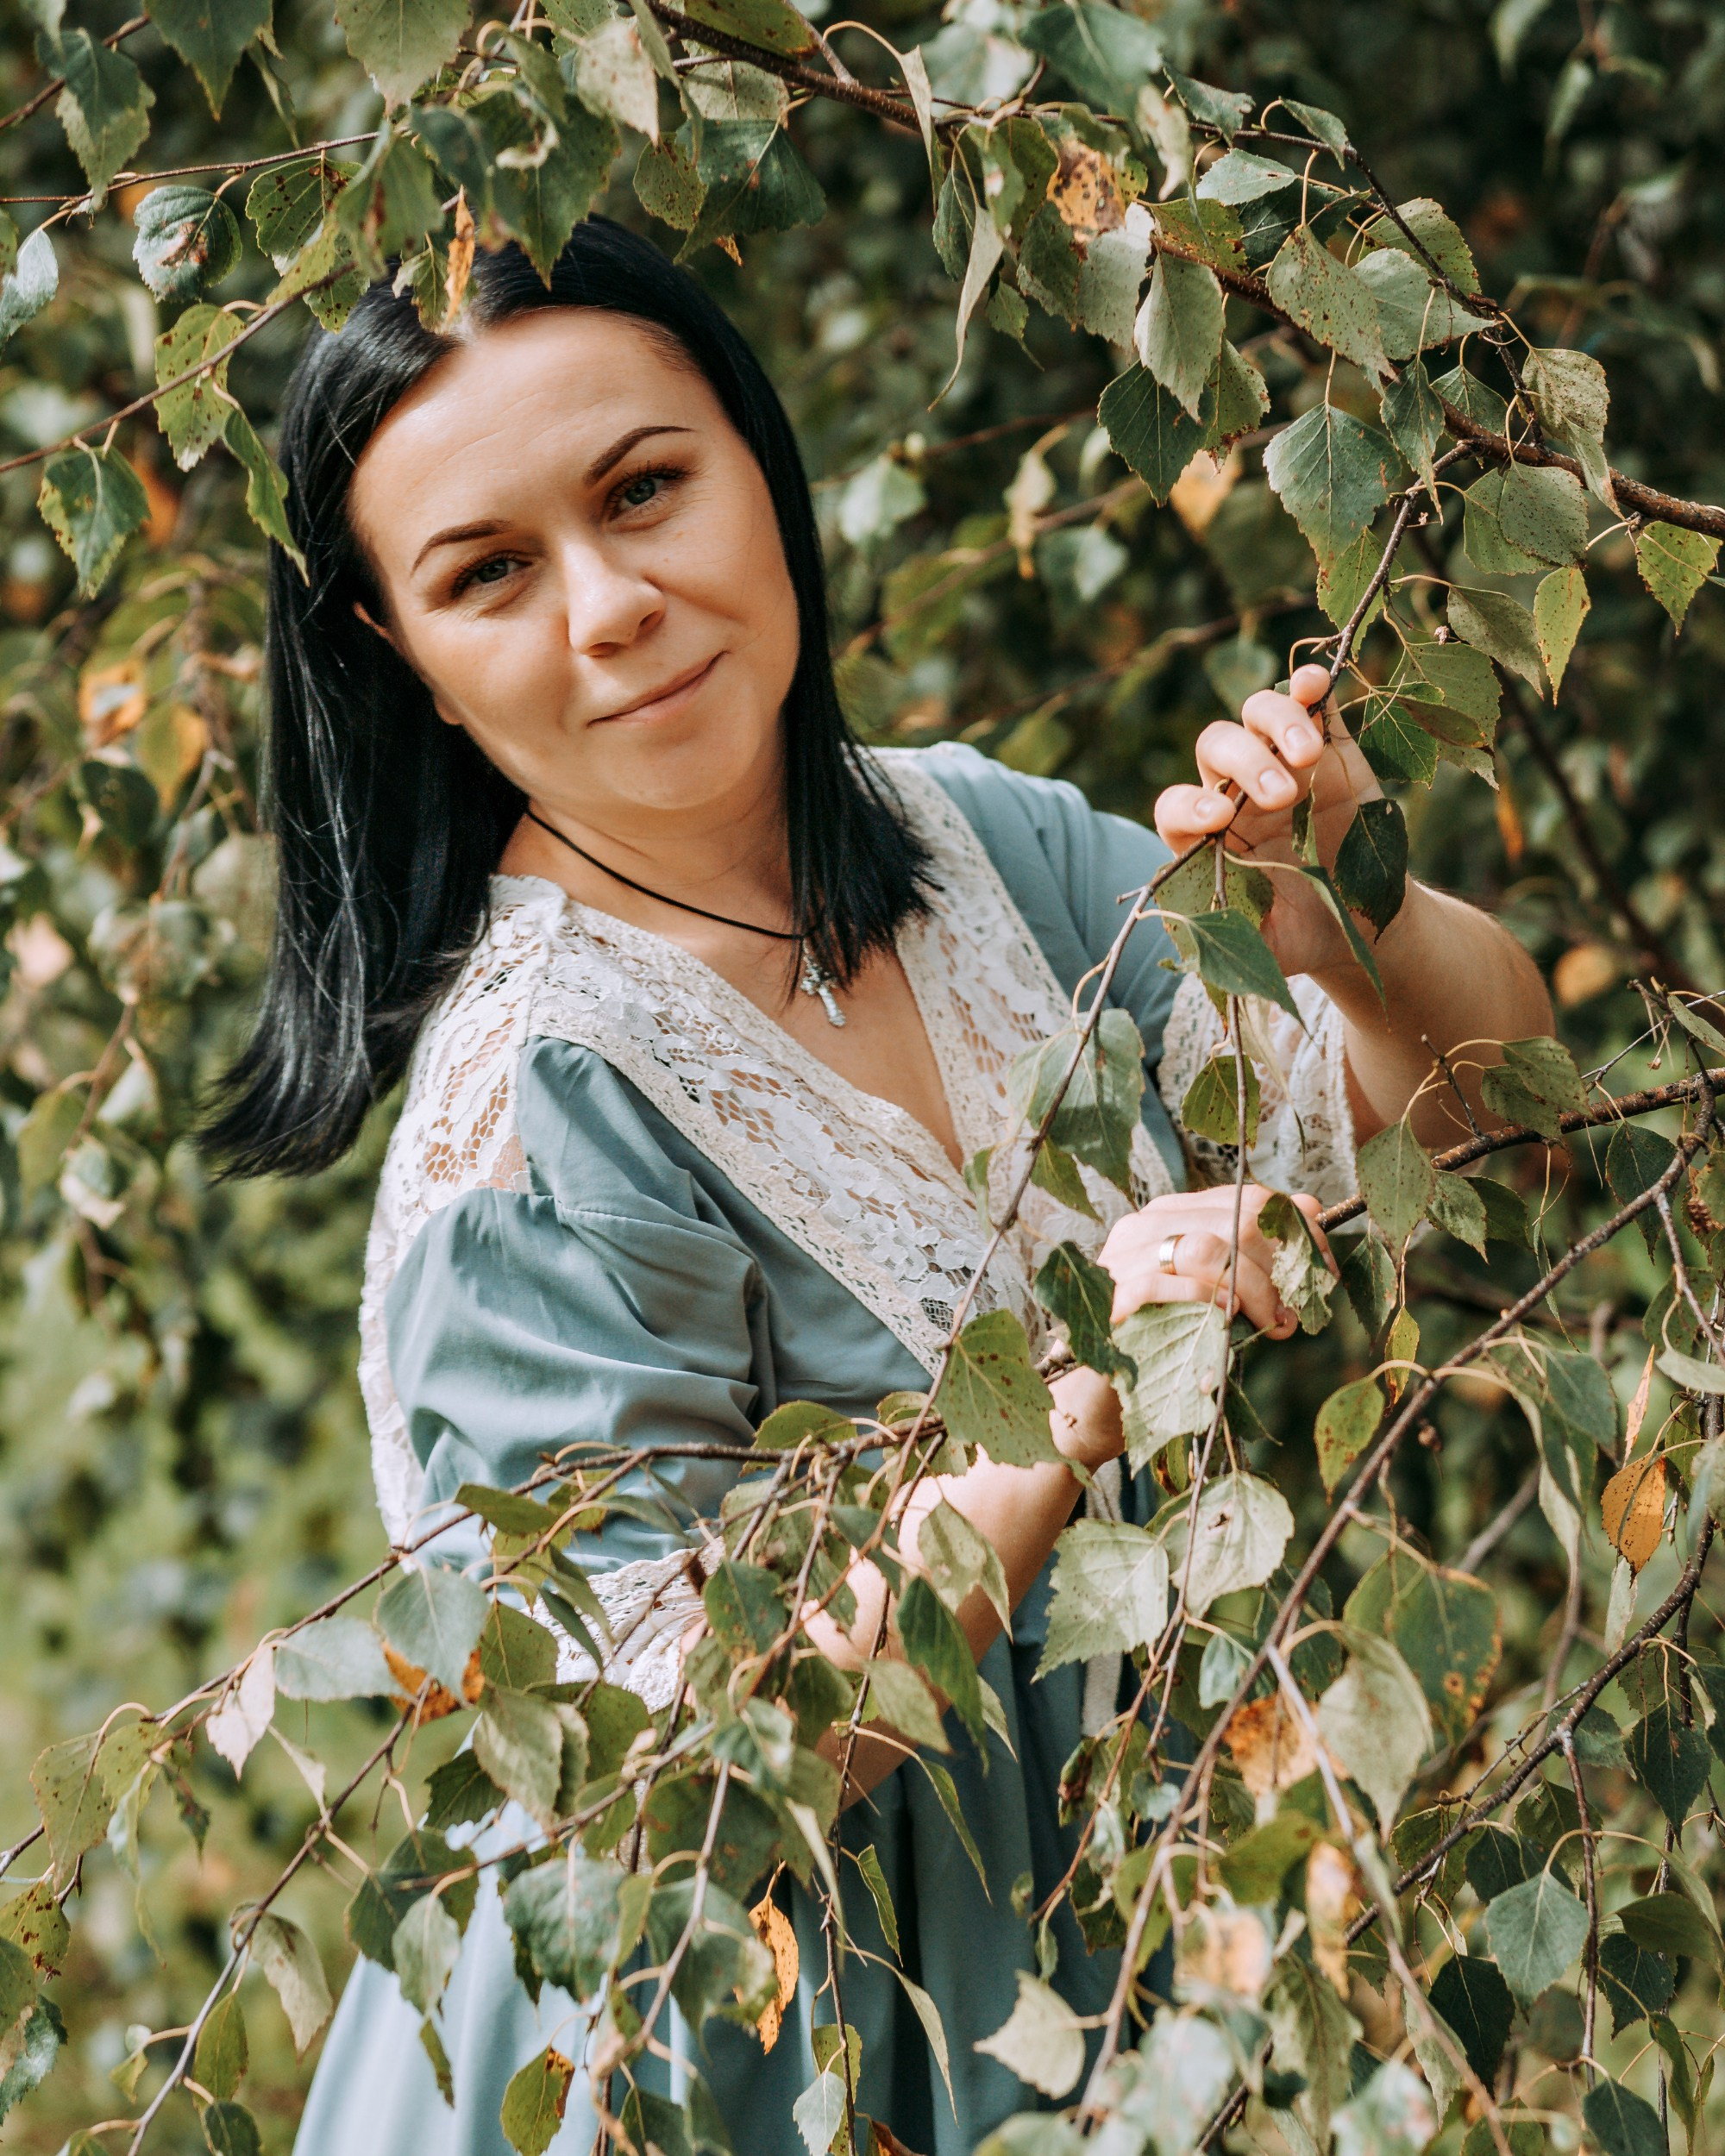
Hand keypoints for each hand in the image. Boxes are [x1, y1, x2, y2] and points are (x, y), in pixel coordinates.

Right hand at [1099, 1186, 1332, 1341]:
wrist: (1097, 1387)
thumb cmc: (1165, 1340)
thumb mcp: (1219, 1294)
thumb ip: (1254, 1258)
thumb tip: (1311, 1210)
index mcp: (1171, 1216)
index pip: (1247, 1198)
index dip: (1296, 1232)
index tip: (1322, 1271)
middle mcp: (1145, 1227)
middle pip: (1236, 1220)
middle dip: (1282, 1267)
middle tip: (1295, 1312)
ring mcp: (1124, 1258)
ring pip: (1206, 1249)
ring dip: (1253, 1288)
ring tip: (1271, 1323)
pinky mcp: (1111, 1296)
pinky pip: (1169, 1286)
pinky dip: (1206, 1304)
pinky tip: (1226, 1323)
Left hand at [1152, 661, 1388, 980]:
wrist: (1359, 922)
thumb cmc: (1298, 933)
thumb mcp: (1262, 947)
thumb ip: (1229, 935)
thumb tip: (1194, 930)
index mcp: (1206, 837)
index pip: (1176, 806)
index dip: (1189, 806)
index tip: (1219, 819)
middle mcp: (1234, 792)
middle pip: (1217, 747)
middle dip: (1244, 764)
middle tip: (1280, 796)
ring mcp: (1279, 763)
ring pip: (1256, 716)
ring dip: (1276, 724)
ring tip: (1306, 757)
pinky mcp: (1326, 748)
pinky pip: (1309, 704)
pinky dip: (1309, 687)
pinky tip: (1316, 685)